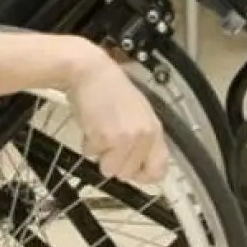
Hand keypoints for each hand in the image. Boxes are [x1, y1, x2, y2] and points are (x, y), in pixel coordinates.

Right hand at [64, 46, 168, 183]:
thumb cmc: (110, 90)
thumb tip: (137, 166)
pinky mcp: (104, 137)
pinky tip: (91, 125)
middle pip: (129, 174)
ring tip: (100, 131)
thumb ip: (142, 139)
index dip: (143, 175)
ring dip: (100, 155)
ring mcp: (125, 138)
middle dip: (115, 163)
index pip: (159, 170)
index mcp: (155, 130)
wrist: (91, 71)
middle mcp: (144, 136)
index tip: (132, 170)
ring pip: (110, 170)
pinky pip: (92, 155)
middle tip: (109, 142)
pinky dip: (87, 144)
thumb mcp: (138, 114)